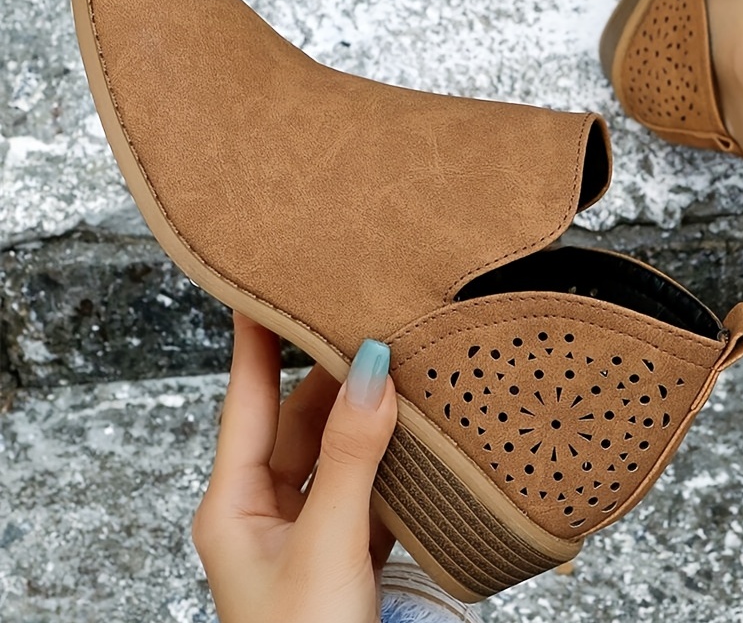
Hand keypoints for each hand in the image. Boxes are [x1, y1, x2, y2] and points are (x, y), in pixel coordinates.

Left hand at [193, 312, 397, 622]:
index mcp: (233, 507)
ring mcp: (305, 532)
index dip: (254, 340)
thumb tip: (371, 372)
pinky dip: (391, 461)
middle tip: (360, 322)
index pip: (245, 400)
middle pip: (298, 420)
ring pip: (336, 452)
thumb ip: (349, 457)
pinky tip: (414, 438)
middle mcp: (264, 512)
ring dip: (365, 417)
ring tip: (395, 368)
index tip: (261, 286)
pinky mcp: (344, 552)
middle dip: (331, 374)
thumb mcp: (325, 544)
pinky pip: (367, 486)